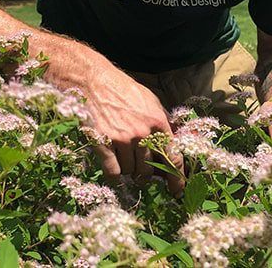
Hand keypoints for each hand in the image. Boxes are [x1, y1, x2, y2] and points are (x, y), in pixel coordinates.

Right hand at [84, 63, 184, 195]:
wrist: (94, 81)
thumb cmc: (124, 90)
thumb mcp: (150, 100)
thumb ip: (164, 121)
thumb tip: (176, 142)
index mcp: (158, 121)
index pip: (173, 156)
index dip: (177, 177)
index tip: (177, 190)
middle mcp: (142, 132)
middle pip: (149, 170)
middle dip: (145, 174)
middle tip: (140, 170)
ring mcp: (122, 139)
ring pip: (131, 172)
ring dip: (128, 169)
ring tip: (122, 155)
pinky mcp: (103, 143)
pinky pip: (113, 173)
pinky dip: (114, 174)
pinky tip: (112, 165)